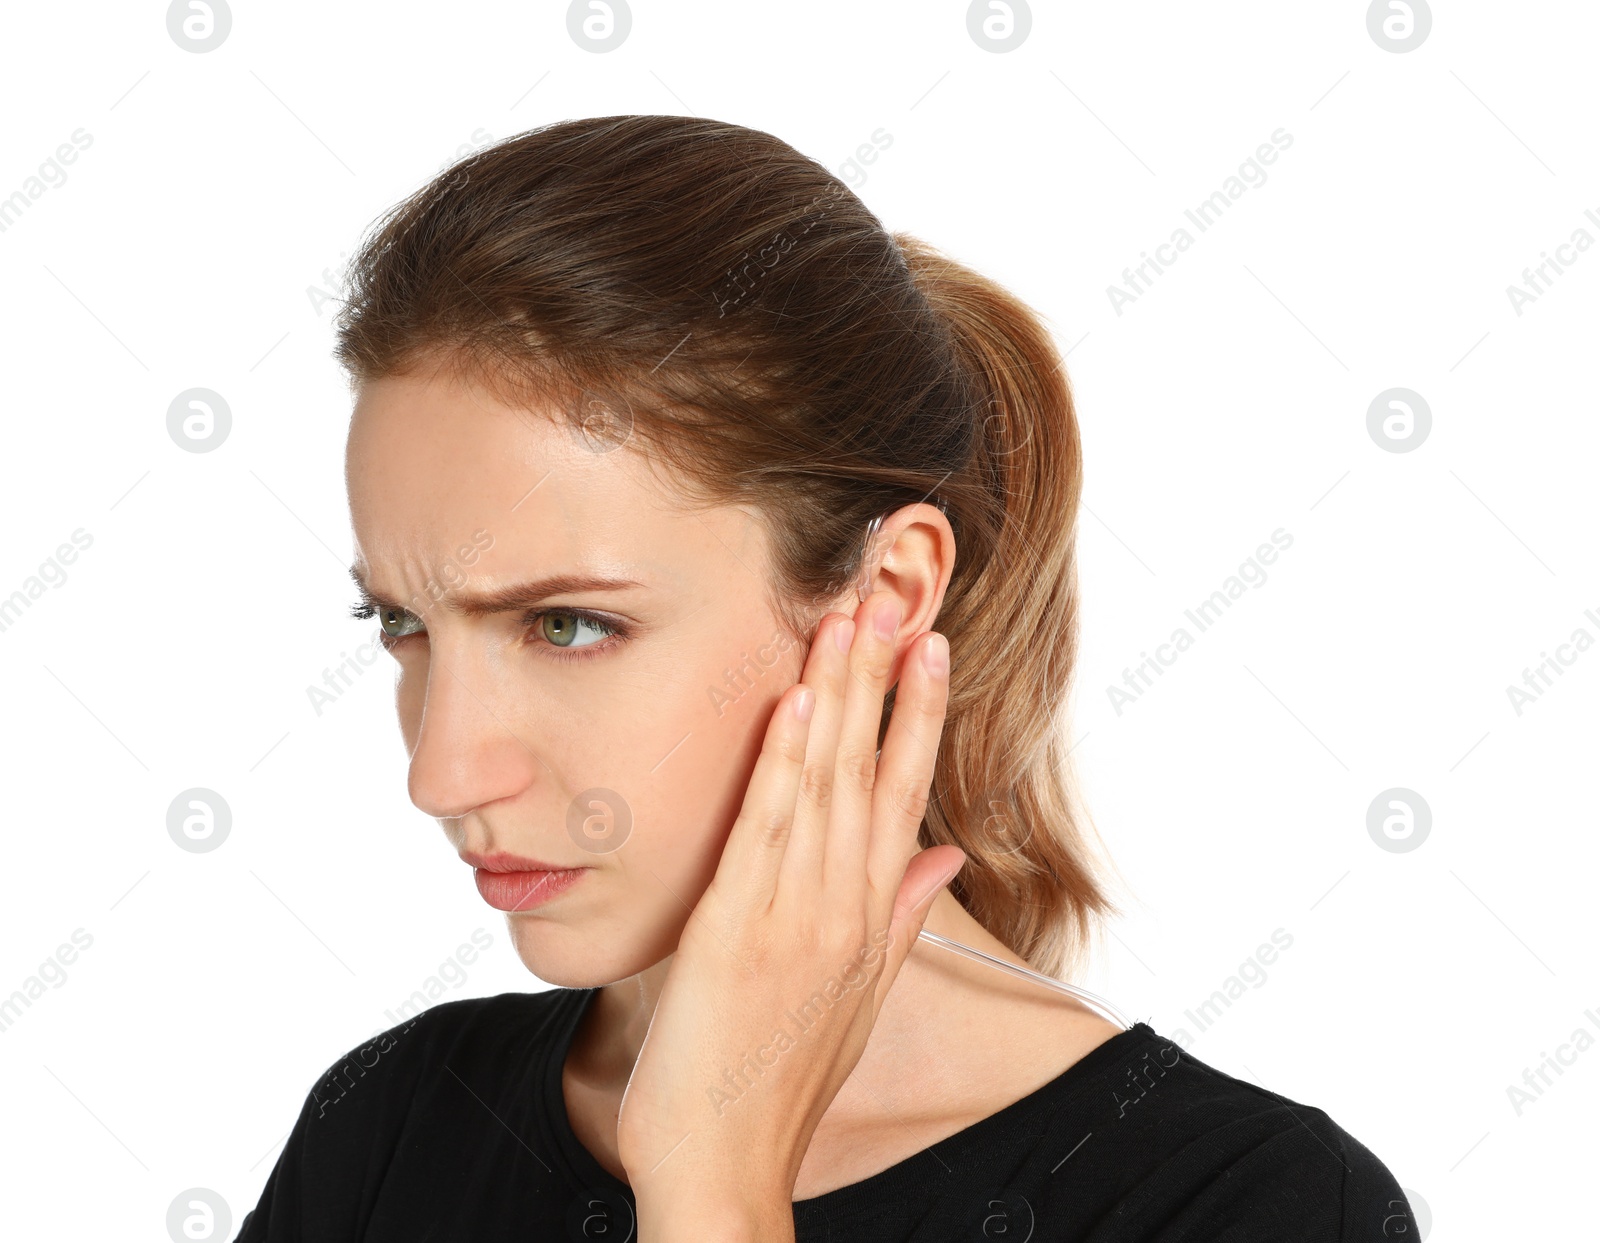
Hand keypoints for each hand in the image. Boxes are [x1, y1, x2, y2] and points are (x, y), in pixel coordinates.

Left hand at [617, 589, 963, 1240]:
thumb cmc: (782, 1080)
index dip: (921, 716)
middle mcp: (844, 908)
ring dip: (839, 697)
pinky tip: (796, 703)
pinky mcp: (733, 928)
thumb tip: (943, 851)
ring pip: (825, 786)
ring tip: (852, 622)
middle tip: (894, 599)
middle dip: (885, 681)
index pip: (907, 795)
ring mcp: (793, 916)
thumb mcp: (860, 997)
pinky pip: (766, 829)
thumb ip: (902, 917)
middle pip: (874, 773)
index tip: (932, 648)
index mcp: (870, 920)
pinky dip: (784, 762)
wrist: (725, 1166)